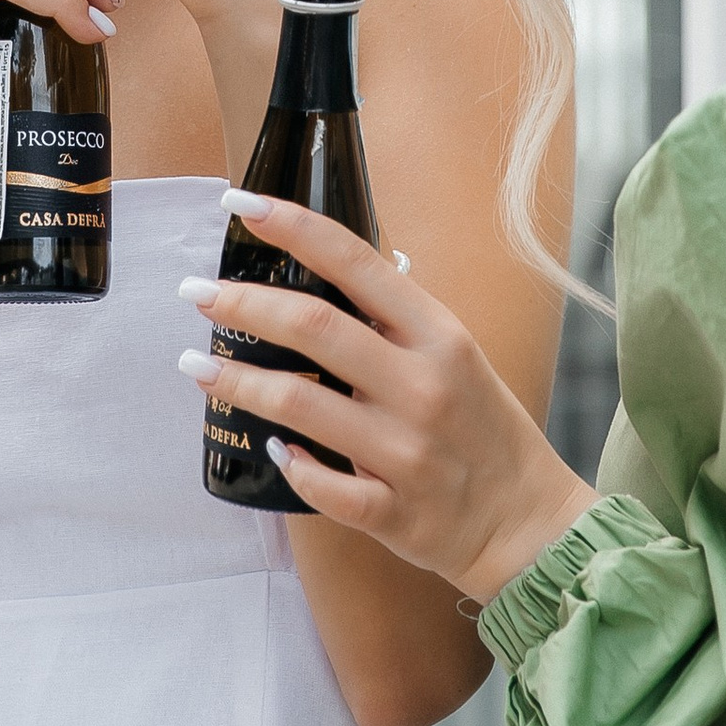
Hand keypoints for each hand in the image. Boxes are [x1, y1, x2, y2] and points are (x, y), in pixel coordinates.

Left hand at [177, 193, 592, 603]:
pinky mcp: (392, 510)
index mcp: (439, 335)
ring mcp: (405, 450)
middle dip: (242, 304)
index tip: (240, 203)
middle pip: (313, 326)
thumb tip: (341, 269)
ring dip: (237, 379)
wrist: (530, 523)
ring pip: (299, 405)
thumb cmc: (486, 429)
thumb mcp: (459, 354)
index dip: (292, 227)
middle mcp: (421, 385)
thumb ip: (400, 319)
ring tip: (195, 364)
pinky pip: (322, 486)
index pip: (355, 261)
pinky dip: (290, 464)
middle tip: (196, 293)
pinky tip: (268, 446)